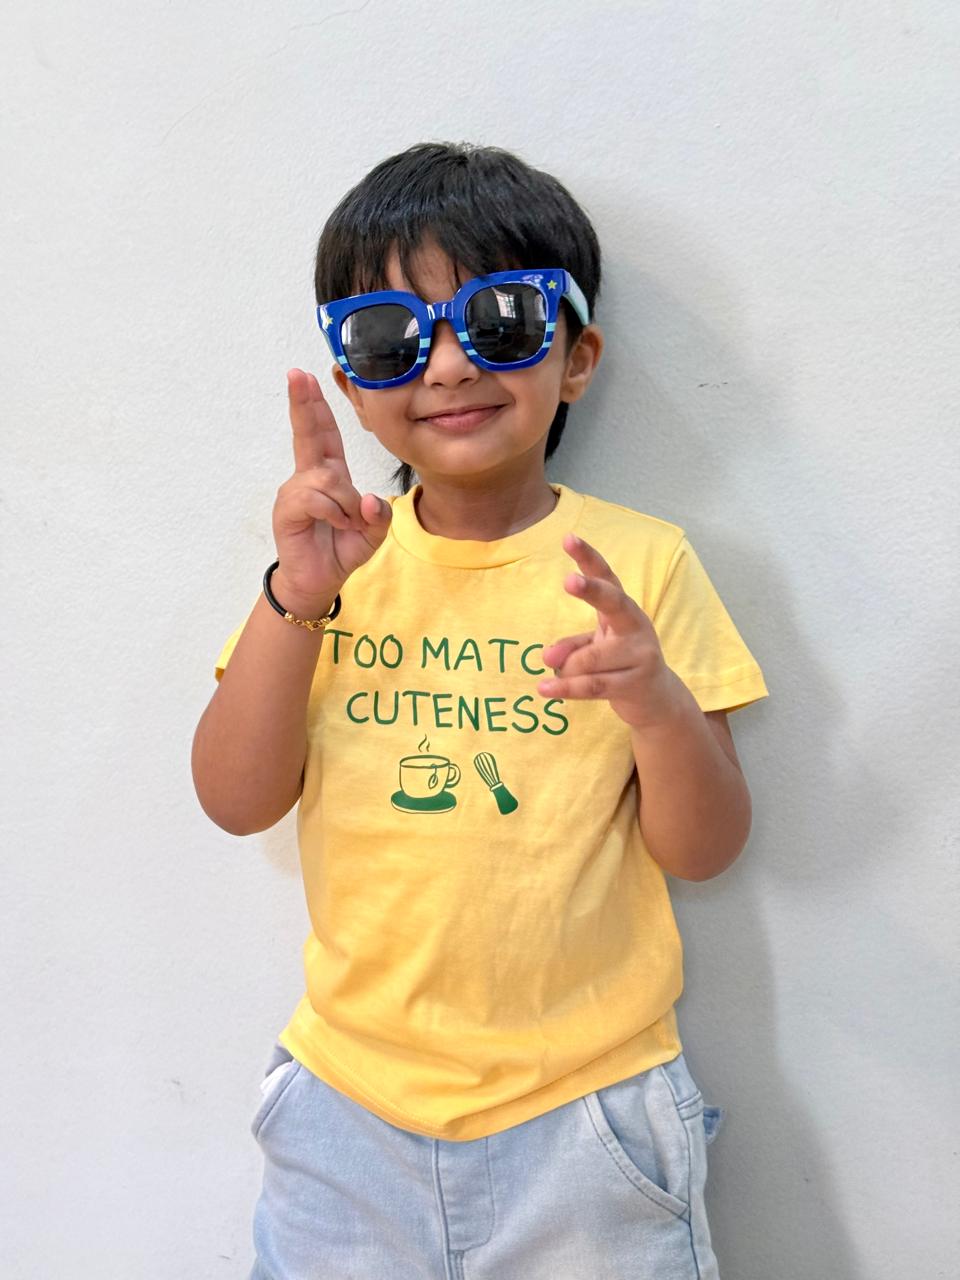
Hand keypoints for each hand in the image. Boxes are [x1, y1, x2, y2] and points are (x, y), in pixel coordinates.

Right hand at [271, 369, 391, 615]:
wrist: (320, 580)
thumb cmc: (342, 549)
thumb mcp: (373, 532)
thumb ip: (379, 515)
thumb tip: (369, 499)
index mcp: (329, 474)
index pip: (324, 434)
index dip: (316, 406)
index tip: (306, 377)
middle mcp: (309, 477)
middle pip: (308, 434)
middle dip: (304, 404)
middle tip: (296, 375)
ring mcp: (296, 492)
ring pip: (329, 478)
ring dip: (346, 502)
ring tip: (346, 522)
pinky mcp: (287, 509)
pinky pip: (317, 498)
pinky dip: (334, 513)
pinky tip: (336, 525)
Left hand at [538, 534, 685, 729]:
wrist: (657, 700)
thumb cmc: (619, 664)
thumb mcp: (594, 648)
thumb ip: (571, 647)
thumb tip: (547, 656)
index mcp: (624, 610)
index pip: (607, 578)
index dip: (589, 557)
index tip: (568, 538)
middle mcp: (636, 626)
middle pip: (614, 602)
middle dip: (591, 590)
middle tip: (569, 580)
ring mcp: (641, 655)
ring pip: (591, 658)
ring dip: (567, 667)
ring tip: (552, 673)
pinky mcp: (637, 684)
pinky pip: (593, 685)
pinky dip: (566, 688)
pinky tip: (544, 689)